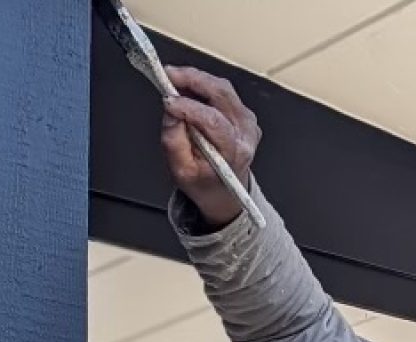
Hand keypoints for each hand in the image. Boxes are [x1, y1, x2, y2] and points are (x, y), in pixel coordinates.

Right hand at [162, 66, 261, 228]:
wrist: (224, 192)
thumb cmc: (204, 183)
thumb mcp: (182, 171)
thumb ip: (174, 142)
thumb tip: (171, 111)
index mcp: (233, 152)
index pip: (213, 121)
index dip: (188, 106)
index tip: (167, 100)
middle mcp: (246, 135)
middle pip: (221, 94)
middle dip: (192, 79)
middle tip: (167, 74)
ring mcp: (248, 123)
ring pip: (222, 88)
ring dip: (196, 79)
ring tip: (173, 79)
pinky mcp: (244, 115)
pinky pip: (223, 92)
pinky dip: (203, 85)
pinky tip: (188, 89)